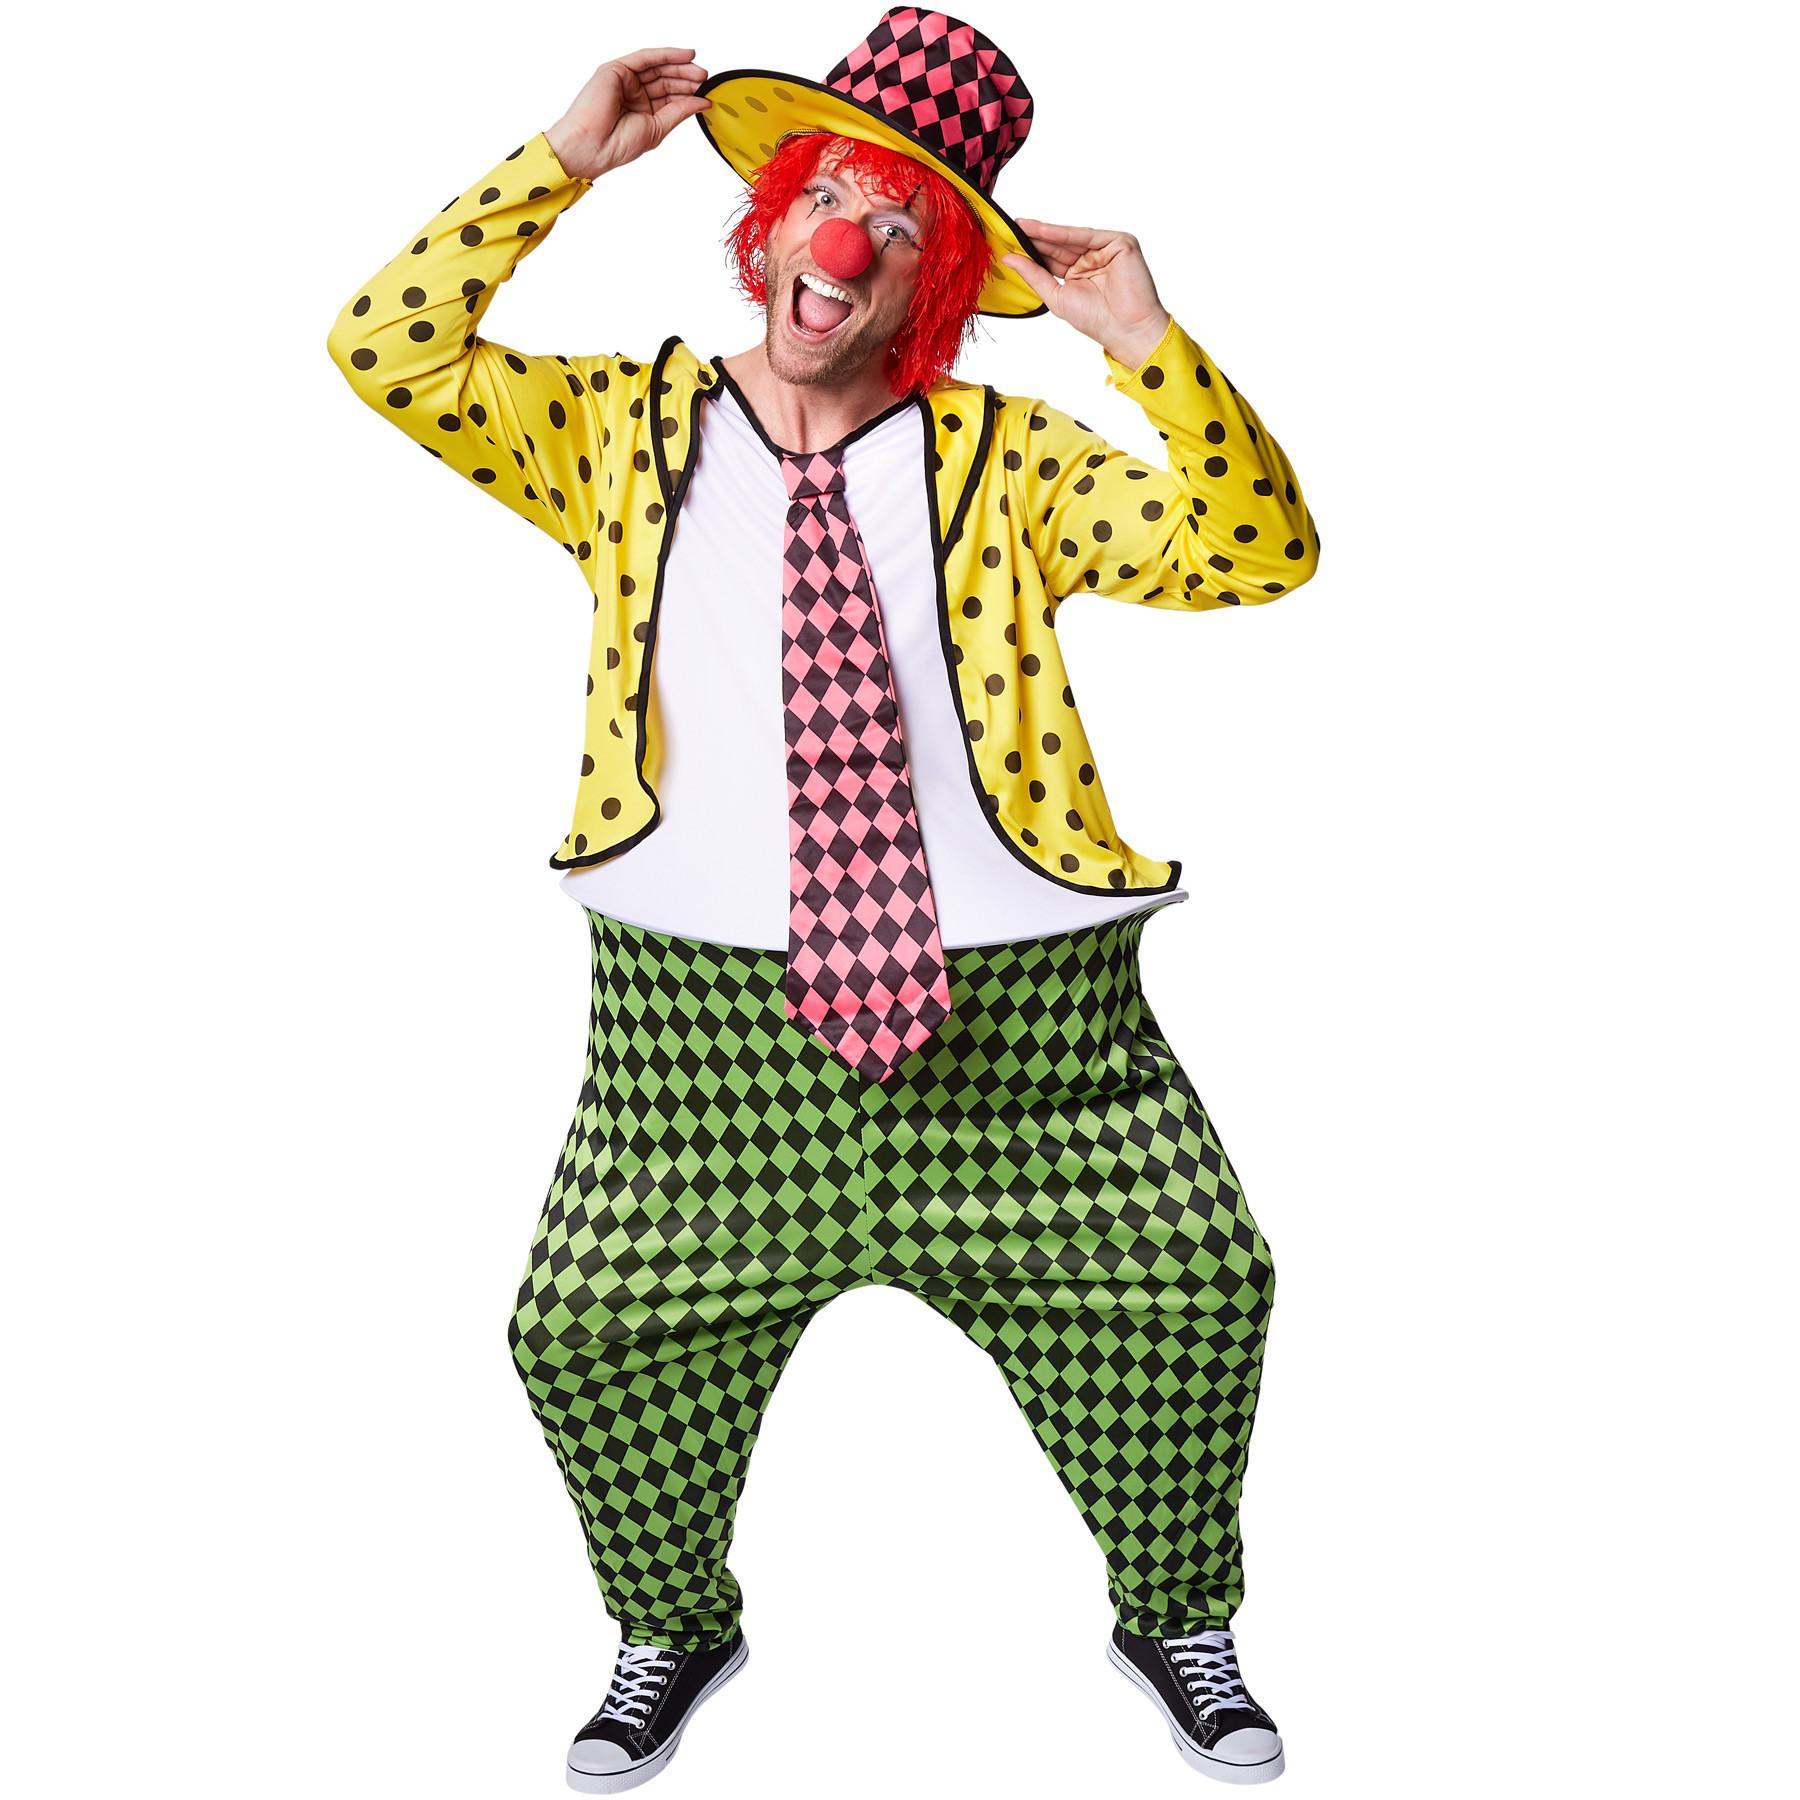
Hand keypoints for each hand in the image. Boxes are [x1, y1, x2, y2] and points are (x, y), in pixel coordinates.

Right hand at [547, 47, 711, 179]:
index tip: (706, 94)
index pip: (669, 96)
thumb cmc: (617, 145)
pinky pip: (646, 58)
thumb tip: (701, 102)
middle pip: (665, 79)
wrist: (593, 146)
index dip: (688, 93)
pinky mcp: (616, 69)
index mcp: (641, 110)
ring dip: (680, 66)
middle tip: (705, 79)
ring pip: (657, 67)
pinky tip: (685, 56)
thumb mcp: (658, 128)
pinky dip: (666, 55)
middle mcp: (632, 93)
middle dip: (686, 78)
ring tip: (699, 71)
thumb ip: (679, 111)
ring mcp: (624, 80)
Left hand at [1003, 222, 1171, 367]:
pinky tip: (1043, 231)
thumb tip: (1009, 259)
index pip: (1052, 257)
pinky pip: (1087, 235)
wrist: (1125, 329)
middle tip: (1011, 229)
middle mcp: (1093, 258)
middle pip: (1060, 244)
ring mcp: (1107, 249)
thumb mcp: (1056, 296)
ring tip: (1022, 227)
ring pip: (1072, 237)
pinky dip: (1065, 233)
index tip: (1009, 243)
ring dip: (1046, 232)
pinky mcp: (1120, 242)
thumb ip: (1034, 275)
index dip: (1031, 250)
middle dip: (1036, 238)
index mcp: (1079, 272)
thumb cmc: (1097, 320)